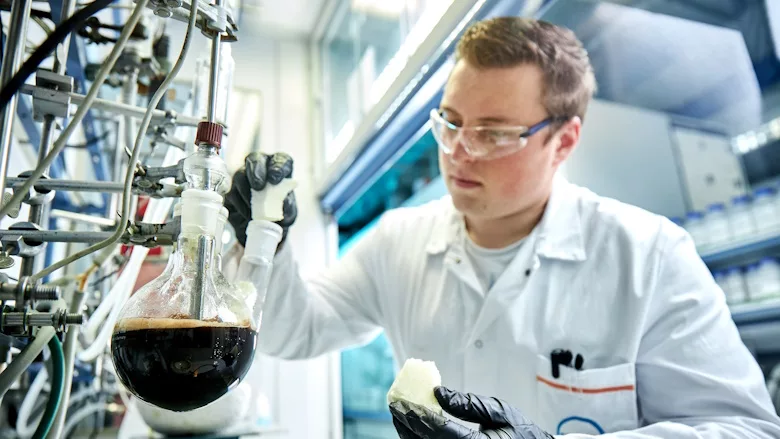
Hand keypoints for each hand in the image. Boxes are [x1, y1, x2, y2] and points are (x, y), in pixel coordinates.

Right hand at [224, 152, 296, 246]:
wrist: (266, 229)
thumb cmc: (280, 213)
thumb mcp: (289, 212)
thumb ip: (288, 206)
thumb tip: (284, 202)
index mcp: (279, 168)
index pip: (280, 159)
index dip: (278, 165)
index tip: (276, 177)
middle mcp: (261, 168)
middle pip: (255, 159)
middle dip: (256, 171)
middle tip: (259, 186)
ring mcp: (244, 177)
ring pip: (240, 174)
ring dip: (246, 190)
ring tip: (254, 206)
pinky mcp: (232, 191)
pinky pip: (232, 193)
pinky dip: (240, 204)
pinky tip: (248, 214)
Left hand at [389, 386, 553, 438]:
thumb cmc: (520, 432)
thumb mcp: (498, 412)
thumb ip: (467, 404)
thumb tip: (437, 393)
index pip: (440, 430)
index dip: (418, 415)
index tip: (401, 401)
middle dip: (406, 423)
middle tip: (393, 403)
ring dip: (408, 433)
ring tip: (398, 414)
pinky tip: (410, 428)